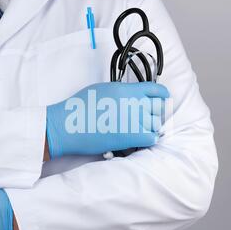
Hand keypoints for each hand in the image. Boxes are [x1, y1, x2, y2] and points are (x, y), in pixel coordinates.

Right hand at [46, 82, 169, 157]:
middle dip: (154, 113)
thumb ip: (123, 92)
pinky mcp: (131, 137)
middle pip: (158, 108)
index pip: (156, 89)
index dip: (162, 95)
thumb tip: (133, 96)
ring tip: (138, 130)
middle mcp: (134, 102)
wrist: (67, 126)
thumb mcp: (103, 90)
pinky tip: (138, 139)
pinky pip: (152, 138)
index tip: (163, 99)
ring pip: (156, 124)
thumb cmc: (80, 107)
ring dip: (150, 127)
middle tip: (145, 118)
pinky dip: (147, 139)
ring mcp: (134, 120)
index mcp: (127, 89)